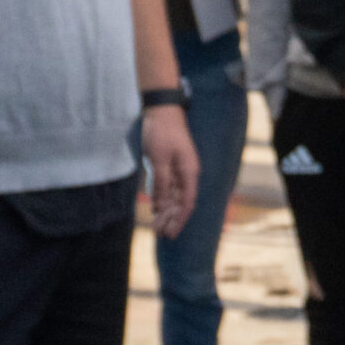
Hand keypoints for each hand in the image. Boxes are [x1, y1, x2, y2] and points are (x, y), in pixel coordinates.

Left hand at [139, 103, 198, 237]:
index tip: (171, 234)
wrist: (162, 110)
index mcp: (189, 172)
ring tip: (156, 225)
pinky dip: (161, 199)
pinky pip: (167, 187)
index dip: (179, 220)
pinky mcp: (169, 164)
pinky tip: (155, 209)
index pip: (187, 203)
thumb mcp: (159, 159)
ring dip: (166, 211)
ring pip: (173, 196)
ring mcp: (178, 169)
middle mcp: (186, 173)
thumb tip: (161, 205)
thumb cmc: (162, 132)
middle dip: (171, 219)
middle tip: (160, 234)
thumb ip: (161, 183)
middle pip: (181, 202)